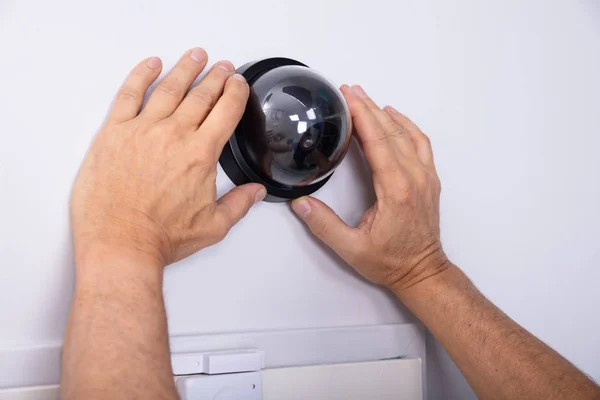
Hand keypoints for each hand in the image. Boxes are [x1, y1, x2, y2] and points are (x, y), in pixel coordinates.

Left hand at [71, 49, 265, 267]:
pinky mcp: (114, 132)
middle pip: (201, 95)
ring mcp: (142, 130)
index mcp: (201, 154)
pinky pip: (129, 94)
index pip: (226, 111)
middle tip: (223, 67)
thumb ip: (239, 204)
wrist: (120, 243)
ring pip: (170, 88)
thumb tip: (256, 192)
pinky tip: (152, 65)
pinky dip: (142, 75)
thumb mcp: (213, 226)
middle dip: (216, 77)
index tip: (239, 83)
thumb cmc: (161, 236)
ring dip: (186, 69)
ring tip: (196, 56)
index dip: (236, 93)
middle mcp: (174, 135)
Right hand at [291, 85, 448, 291]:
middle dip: (369, 107)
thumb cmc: (393, 262)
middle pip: (391, 131)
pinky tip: (395, 118)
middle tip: (350, 90)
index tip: (348, 97)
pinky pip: (421, 143)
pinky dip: (407, 125)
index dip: (362, 115)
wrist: (423, 272)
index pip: (378, 141)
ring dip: (386, 113)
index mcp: (396, 190)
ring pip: (407, 134)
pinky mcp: (429, 180)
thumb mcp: (352, 249)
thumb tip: (301, 204)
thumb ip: (324, 225)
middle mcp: (414, 178)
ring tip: (366, 99)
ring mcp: (425, 177)